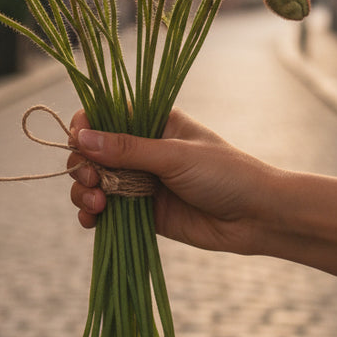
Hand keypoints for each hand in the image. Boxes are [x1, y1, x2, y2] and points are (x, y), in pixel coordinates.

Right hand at [67, 109, 280, 254]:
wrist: (258, 217)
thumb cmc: (225, 174)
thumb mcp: (174, 156)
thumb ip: (127, 150)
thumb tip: (81, 138)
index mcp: (154, 122)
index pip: (106, 115)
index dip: (86, 126)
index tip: (78, 139)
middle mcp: (143, 150)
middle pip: (94, 152)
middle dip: (83, 165)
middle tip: (93, 180)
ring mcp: (141, 182)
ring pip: (96, 182)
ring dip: (85, 191)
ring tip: (96, 204)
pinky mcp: (143, 212)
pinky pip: (107, 211)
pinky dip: (93, 215)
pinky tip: (92, 221)